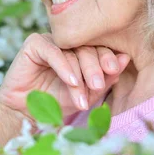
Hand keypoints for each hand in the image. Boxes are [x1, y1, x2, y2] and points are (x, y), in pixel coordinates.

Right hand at [0, 32, 129, 118]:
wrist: (28, 113)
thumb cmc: (57, 102)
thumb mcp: (86, 93)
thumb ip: (105, 78)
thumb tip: (125, 59)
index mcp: (83, 49)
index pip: (99, 48)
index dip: (107, 58)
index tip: (114, 70)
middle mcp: (68, 43)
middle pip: (87, 48)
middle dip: (93, 68)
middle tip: (97, 86)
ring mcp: (51, 41)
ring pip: (71, 52)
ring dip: (78, 75)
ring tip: (81, 96)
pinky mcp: (34, 44)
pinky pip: (52, 51)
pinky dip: (63, 67)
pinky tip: (71, 81)